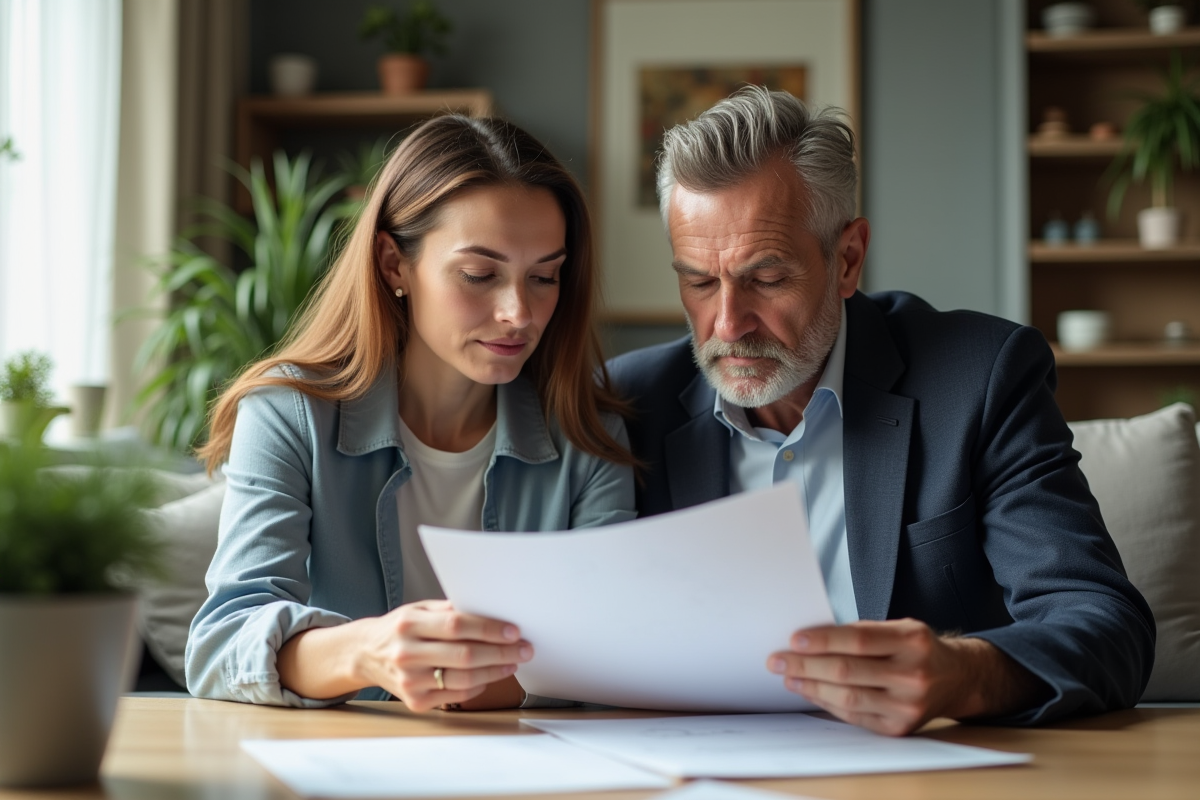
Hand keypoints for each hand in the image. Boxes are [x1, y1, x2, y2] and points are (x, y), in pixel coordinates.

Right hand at [353, 600, 532, 712]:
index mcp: (409, 624)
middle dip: (501, 652)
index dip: (489, 629)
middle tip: (524, 648)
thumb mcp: (419, 609)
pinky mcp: (415, 701)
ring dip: (495, 671)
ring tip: (512, 662)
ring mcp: (410, 681)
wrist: (365, 654)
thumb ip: (451, 610)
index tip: (513, 631)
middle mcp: (407, 653)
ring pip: (463, 679)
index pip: (457, 625)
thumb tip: (492, 610)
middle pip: (465, 655)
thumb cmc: (399, 629)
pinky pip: (456, 695)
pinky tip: (488, 676)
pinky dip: (478, 686)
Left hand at [767, 619, 1042, 735]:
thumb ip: (861, 633)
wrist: (958, 678)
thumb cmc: (918, 648)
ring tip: (789, 677)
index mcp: (912, 640)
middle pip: (847, 670)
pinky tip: (810, 691)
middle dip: (806, 665)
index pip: (857, 639)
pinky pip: (855, 715)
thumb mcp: (899, 628)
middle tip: (777, 659)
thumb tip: (810, 639)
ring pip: (848, 697)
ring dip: (810, 686)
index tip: (794, 639)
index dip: (822, 640)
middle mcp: (913, 674)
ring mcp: (908, 705)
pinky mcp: (900, 727)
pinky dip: (827, 703)